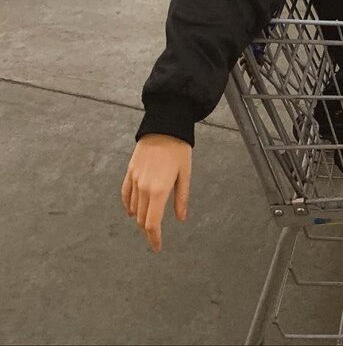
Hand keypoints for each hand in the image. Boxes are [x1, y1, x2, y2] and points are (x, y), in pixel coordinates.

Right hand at [121, 133, 191, 252]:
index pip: (152, 224)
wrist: (164, 126)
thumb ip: (181, 198)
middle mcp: (143, 188)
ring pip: (133, 209)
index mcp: (158, 190)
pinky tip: (132, 211)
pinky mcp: (129, 172)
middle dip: (148, 230)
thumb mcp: (185, 174)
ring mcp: (134, 180)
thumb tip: (180, 218)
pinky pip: (125, 195)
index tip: (157, 248)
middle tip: (156, 235)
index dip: (154, 239)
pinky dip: (128, 206)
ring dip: (140, 218)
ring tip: (149, 222)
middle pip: (141, 219)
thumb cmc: (179, 149)